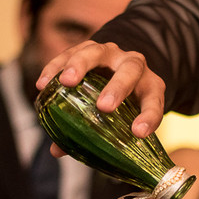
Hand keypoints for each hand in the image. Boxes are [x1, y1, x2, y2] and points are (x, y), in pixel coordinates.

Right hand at [35, 40, 166, 147]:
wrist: (121, 69)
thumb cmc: (123, 103)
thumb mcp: (121, 119)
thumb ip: (96, 135)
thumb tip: (57, 150)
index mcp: (151, 86)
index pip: (154, 101)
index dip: (149, 117)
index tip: (138, 133)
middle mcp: (134, 65)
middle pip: (130, 69)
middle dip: (118, 87)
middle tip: (104, 107)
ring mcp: (111, 53)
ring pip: (98, 53)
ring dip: (81, 65)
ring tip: (65, 82)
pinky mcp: (87, 47)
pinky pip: (71, 52)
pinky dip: (56, 66)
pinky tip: (43, 83)